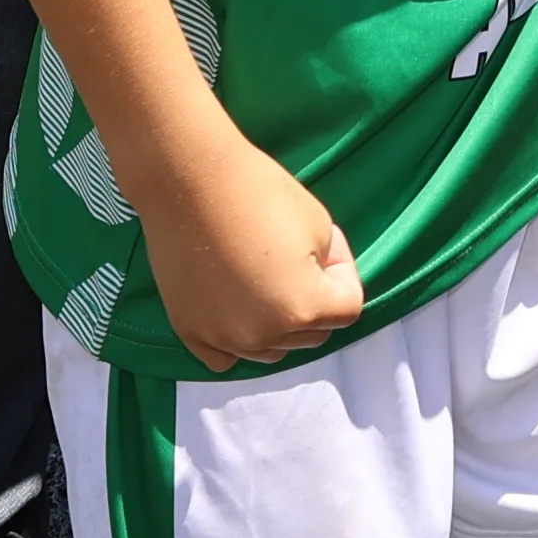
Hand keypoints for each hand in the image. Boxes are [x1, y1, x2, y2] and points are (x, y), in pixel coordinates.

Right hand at [129, 125, 365, 370]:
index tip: (323, 246)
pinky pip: (225, 356)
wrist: (189, 181)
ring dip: (277, 324)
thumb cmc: (260, 193)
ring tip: (261, 279)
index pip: (348, 308)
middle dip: (313, 301)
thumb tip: (319, 285)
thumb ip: (329, 269)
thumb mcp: (322, 225)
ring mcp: (223, 340)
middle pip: (312, 335)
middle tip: (292, 259)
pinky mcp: (189, 333)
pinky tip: (234, 307)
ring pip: (271, 350)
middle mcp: (263, 336)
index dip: (342, 273)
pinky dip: (236, 339)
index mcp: (302, 309)